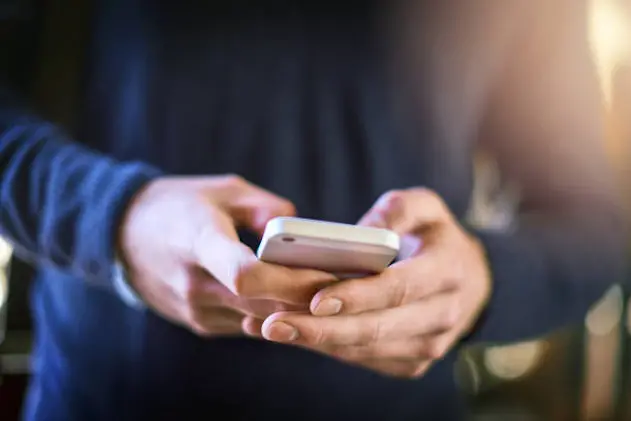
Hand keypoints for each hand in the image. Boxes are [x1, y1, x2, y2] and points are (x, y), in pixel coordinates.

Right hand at [119, 175, 334, 336]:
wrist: (123, 234)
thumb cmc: (178, 204)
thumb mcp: (223, 190)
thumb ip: (266, 208)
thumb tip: (302, 231)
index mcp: (198, 241)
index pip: (245, 274)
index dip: (291, 280)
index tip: (328, 274)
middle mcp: (194, 283)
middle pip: (262, 303)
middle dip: (307, 297)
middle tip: (349, 284)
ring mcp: (194, 309)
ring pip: (258, 319)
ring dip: (293, 308)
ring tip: (330, 290)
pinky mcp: (198, 322)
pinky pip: (246, 323)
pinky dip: (271, 312)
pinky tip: (294, 298)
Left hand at [261, 188, 491, 376]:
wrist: (469, 282)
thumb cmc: (435, 238)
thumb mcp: (428, 207)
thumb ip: (401, 207)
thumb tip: (365, 230)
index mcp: (447, 271)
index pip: (400, 288)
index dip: (359, 296)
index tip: (317, 300)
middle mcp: (442, 314)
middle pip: (377, 328)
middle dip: (322, 330)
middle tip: (274, 324)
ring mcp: (429, 345)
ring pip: (365, 350)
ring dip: (316, 342)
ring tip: (271, 329)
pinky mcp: (412, 362)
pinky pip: (364, 359)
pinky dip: (327, 349)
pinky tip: (294, 335)